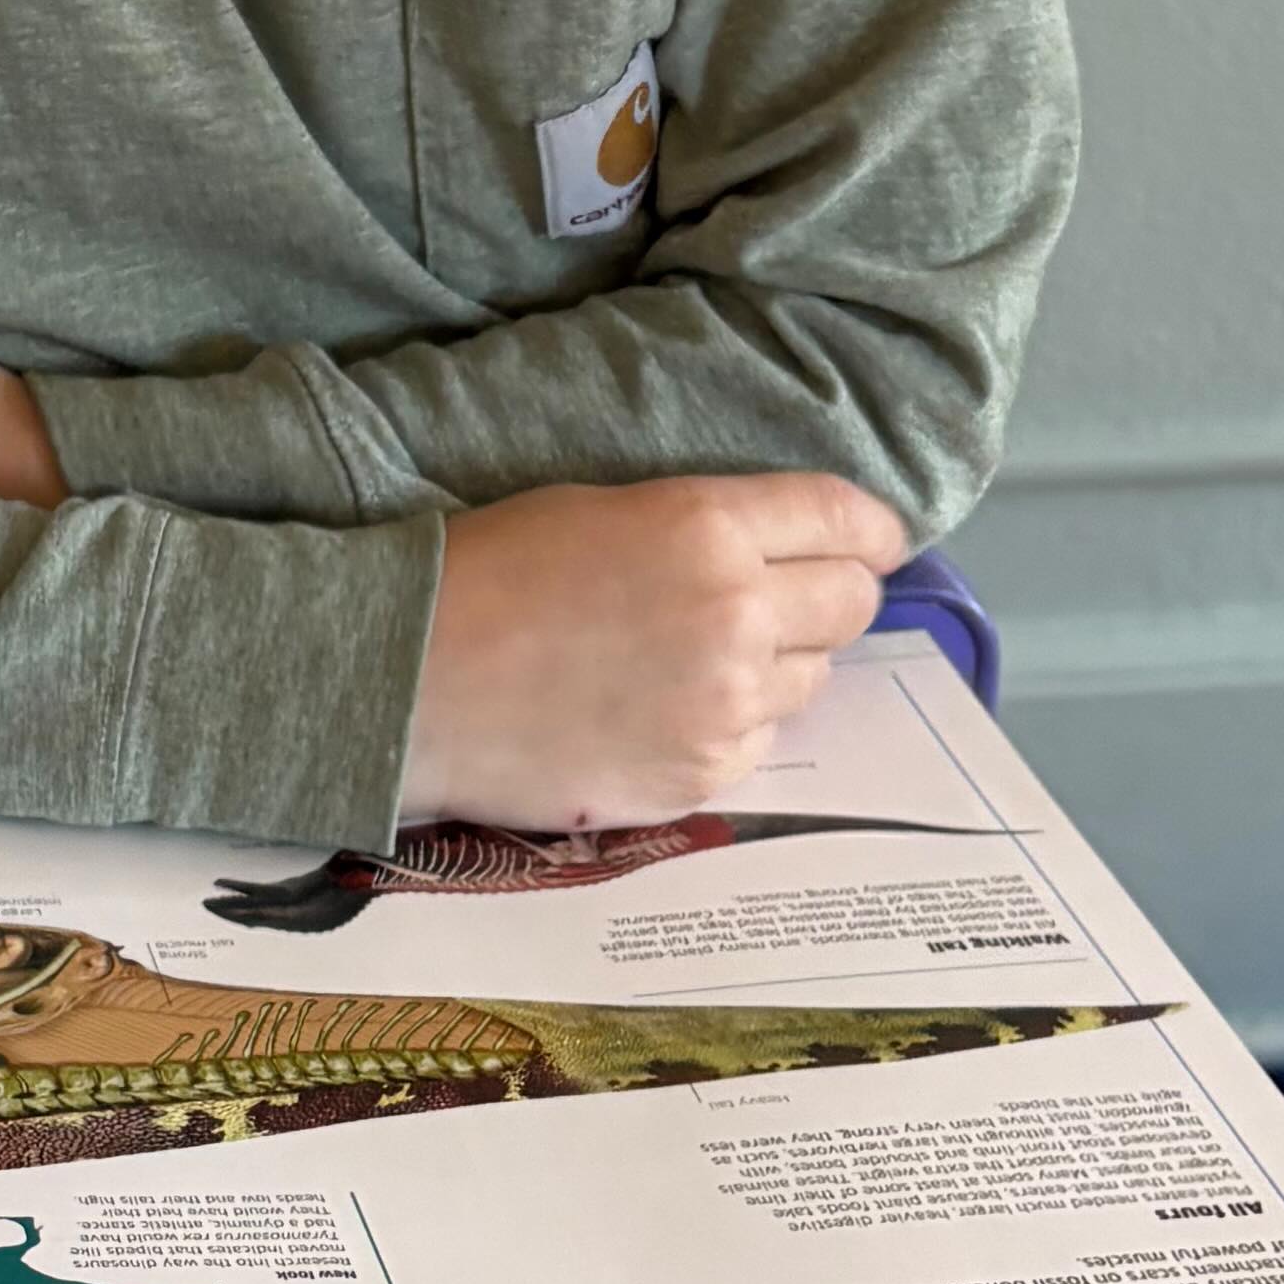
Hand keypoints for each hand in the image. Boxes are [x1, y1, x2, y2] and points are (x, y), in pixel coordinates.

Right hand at [401, 472, 901, 830]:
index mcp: (709, 528)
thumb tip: (781, 557)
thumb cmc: (490, 573)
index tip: (871, 543)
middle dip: (833, 595)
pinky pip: (760, 743)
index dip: (871, 531)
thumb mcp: (607, 507)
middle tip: (787, 600)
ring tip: (701, 658)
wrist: (412, 680)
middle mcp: (736, 617)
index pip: (848, 522)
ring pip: (813, 678)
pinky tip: (667, 709)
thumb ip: (708, 530)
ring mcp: (724, 706)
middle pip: (851, 604)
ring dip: (780, 664)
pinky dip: (732, 726)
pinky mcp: (699, 775)